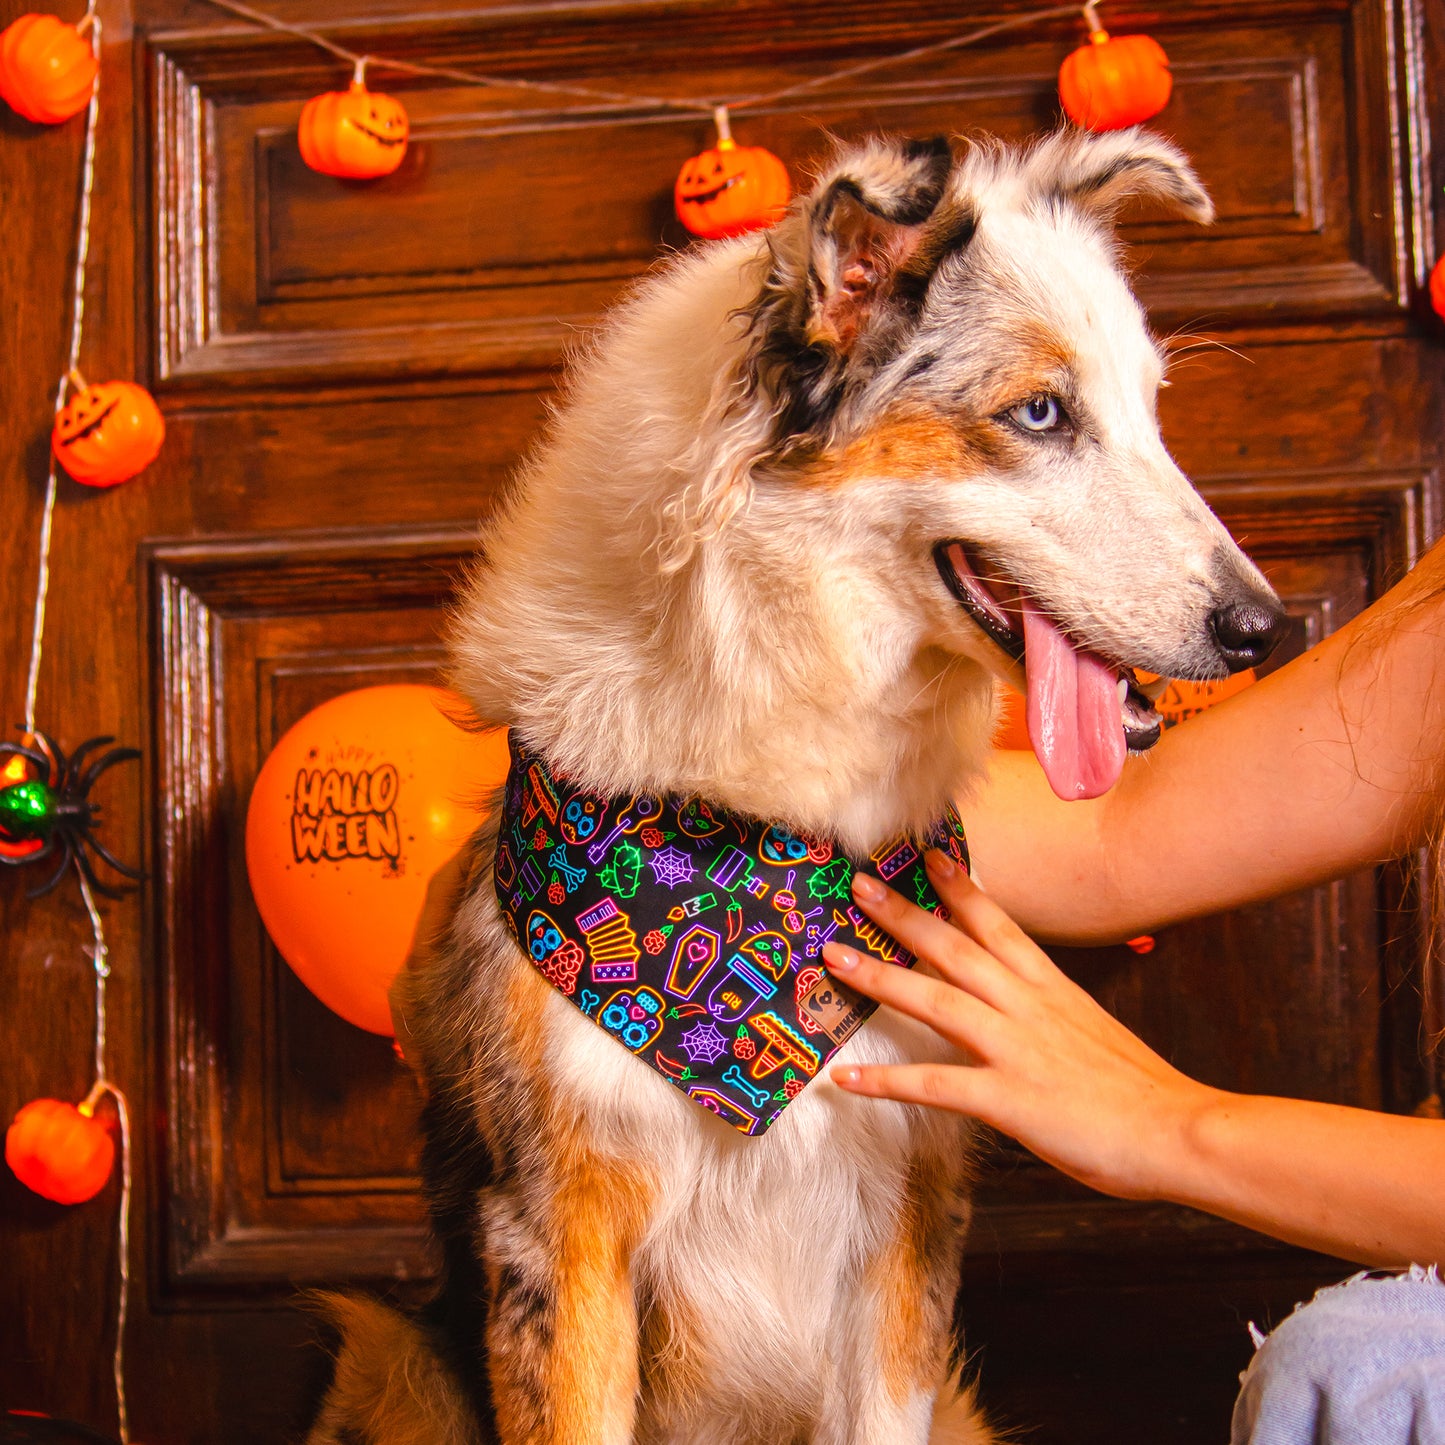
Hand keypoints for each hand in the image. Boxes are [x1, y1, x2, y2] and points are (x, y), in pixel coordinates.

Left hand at [825, 854, 1218, 1201]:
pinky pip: (933, 1085)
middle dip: (903, 915)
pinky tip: (846, 1077)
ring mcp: (1016, 1049)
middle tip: (860, 886)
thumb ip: (1053, 1018)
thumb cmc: (1143, 1093)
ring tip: (834, 959)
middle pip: (955, 948)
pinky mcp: (1008, 1097)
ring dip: (880, 978)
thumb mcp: (1095, 1033)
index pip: (999, 926)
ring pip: (935, 1001)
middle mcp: (1029, 1006)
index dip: (961, 890)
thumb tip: (1026, 1017)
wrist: (1181, 1131)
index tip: (929, 859)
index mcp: (1053, 989)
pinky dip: (886, 1080)